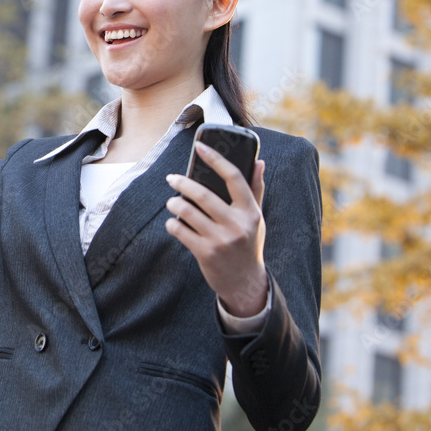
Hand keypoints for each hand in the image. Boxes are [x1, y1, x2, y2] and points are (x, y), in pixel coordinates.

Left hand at [165, 142, 268, 316]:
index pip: (234, 178)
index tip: (200, 147)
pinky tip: (174, 222)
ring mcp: (220, 240)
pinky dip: (173, 224)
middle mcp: (236, 224)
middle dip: (182, 183)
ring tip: (172, 202)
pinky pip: (180, 231)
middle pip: (203, 194)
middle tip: (172, 179)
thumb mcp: (256, 218)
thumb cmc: (248, 244)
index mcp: (250, 211)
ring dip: (174, 204)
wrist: (245, 283)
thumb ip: (256, 190)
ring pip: (187, 212)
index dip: (216, 159)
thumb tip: (259, 162)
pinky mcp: (205, 253)